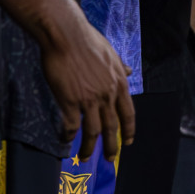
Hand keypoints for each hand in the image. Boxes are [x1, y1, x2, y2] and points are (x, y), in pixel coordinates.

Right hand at [40, 10, 135, 160]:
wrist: (66, 34)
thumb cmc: (86, 40)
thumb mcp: (110, 52)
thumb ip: (119, 66)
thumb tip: (129, 71)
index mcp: (118, 83)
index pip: (128, 113)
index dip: (128, 130)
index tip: (127, 141)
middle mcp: (107, 94)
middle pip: (111, 127)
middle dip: (111, 146)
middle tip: (110, 159)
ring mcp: (88, 99)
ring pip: (92, 132)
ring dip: (89, 148)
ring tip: (85, 157)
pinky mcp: (69, 101)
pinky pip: (71, 126)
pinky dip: (68, 136)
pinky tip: (65, 140)